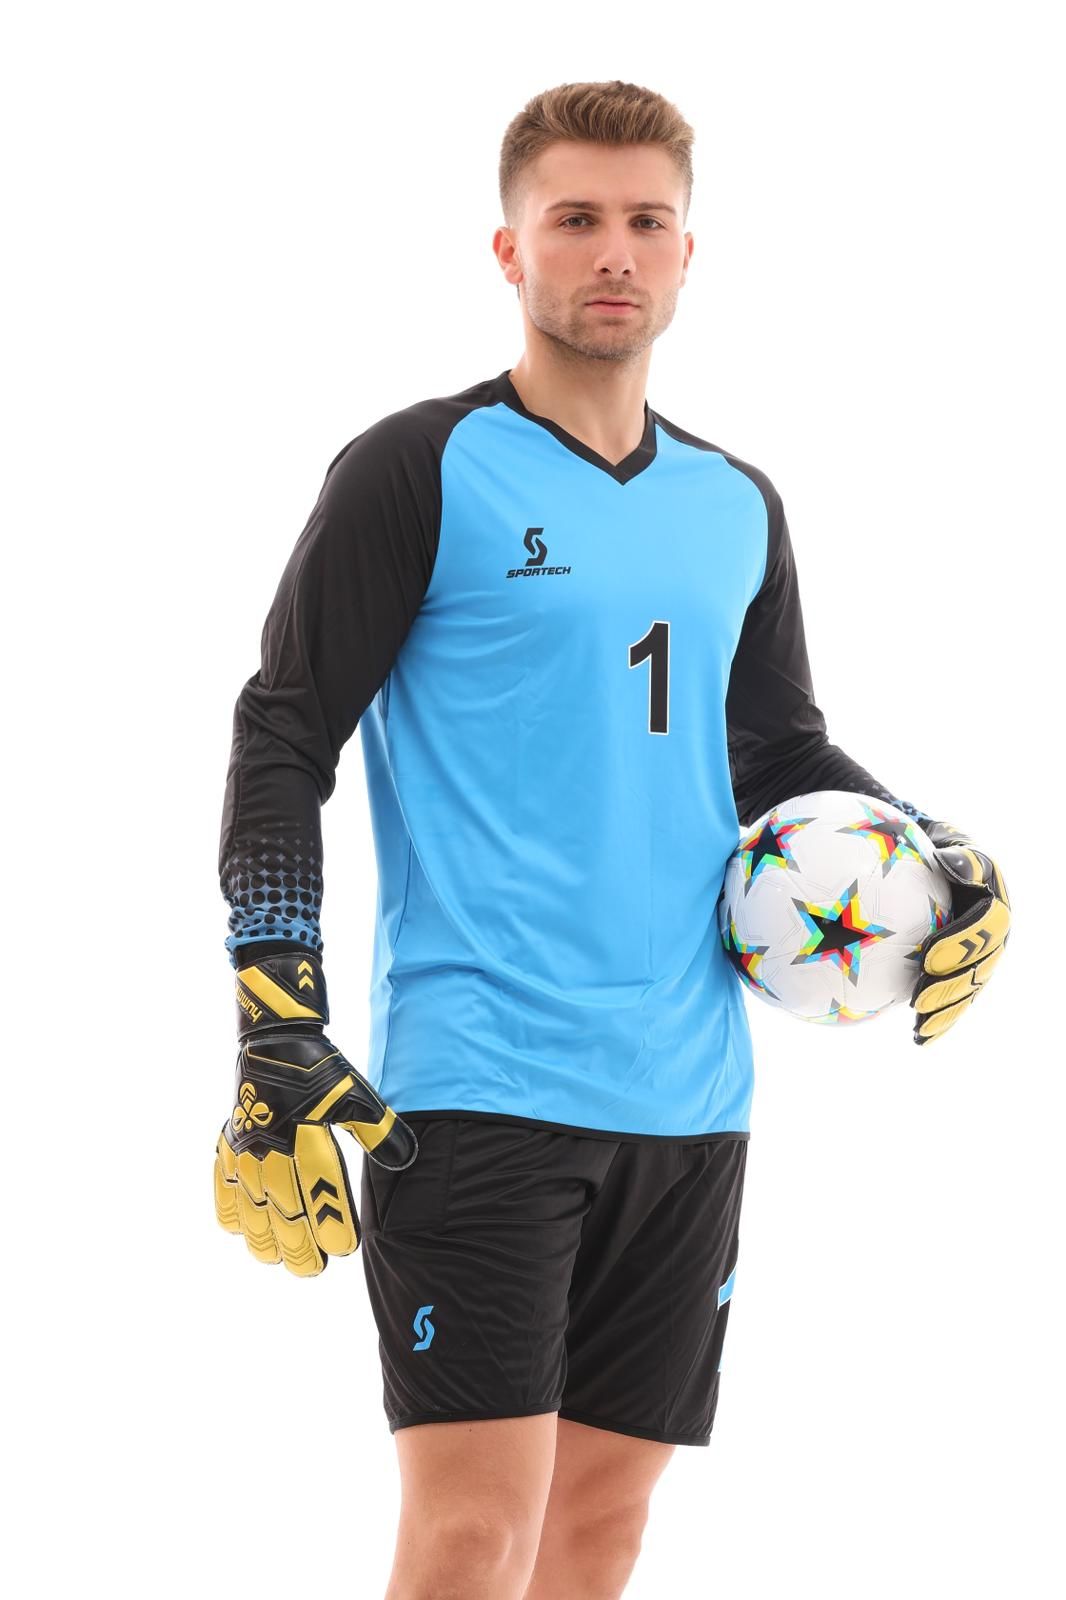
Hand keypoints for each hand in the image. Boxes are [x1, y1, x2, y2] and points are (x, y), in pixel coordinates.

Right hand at [213, 950, 417, 1274]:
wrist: (274, 1036)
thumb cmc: (321, 1066)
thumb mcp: (356, 1094)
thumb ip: (380, 1129)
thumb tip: (407, 1160)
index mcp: (304, 1132)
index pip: (319, 1187)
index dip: (331, 1220)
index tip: (344, 1248)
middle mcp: (271, 1143)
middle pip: (282, 1205)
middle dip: (297, 1242)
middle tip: (312, 1271)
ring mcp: (246, 1143)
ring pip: (250, 1201)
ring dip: (261, 1235)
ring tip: (273, 1261)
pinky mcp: (231, 1137)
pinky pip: (223, 1179)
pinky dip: (227, 1205)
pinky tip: (235, 1229)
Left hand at [910, 820, 1010, 1044]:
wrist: (937, 865)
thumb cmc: (940, 848)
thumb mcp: (951, 841)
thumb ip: (957, 852)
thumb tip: (948, 860)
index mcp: (995, 905)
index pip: (986, 928)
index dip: (961, 945)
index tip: (928, 957)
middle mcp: (995, 937)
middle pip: (979, 967)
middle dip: (950, 987)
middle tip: (918, 999)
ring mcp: (982, 960)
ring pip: (969, 990)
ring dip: (945, 1011)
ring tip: (919, 1027)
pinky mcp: (966, 975)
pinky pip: (957, 1000)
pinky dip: (941, 1020)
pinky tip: (919, 1037)